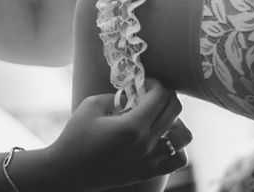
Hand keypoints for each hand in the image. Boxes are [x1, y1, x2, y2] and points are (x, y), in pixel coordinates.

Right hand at [48, 79, 191, 190]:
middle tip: (150, 93)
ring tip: (158, 117)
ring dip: (175, 120)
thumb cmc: (76, 136)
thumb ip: (116, 96)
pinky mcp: (149, 172)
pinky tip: (160, 139)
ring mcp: (151, 160)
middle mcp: (147, 143)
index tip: (143, 83)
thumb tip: (131, 94)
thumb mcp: (91, 106)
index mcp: (132, 125)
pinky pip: (179, 159)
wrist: (69, 172)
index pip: (160, 95)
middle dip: (165, 94)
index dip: (155, 82)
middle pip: (175, 110)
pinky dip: (177, 146)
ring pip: (184, 135)